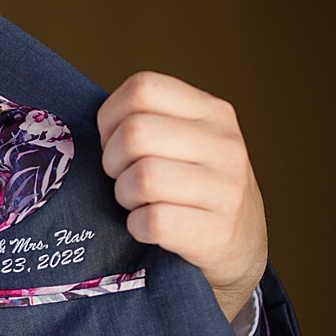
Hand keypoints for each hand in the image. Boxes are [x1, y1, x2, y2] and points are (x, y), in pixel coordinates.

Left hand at [97, 72, 267, 321]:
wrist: (243, 248)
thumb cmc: (196, 191)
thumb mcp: (190, 143)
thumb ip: (152, 122)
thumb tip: (92, 126)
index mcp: (213, 112)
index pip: (143, 87)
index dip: (111, 117)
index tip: (113, 141)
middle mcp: (224, 144)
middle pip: (136, 133)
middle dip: (113, 161)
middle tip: (121, 178)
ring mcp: (226, 189)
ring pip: (143, 177)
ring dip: (125, 195)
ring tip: (136, 203)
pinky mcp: (217, 232)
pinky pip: (153, 221)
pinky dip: (137, 227)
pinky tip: (146, 228)